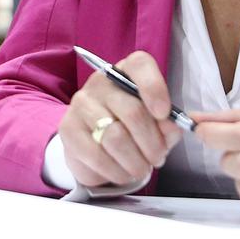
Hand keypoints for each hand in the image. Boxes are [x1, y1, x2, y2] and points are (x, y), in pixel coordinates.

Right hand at [55, 51, 183, 187]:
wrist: (94, 146)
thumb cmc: (131, 130)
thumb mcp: (155, 125)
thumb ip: (167, 125)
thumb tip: (171, 127)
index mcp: (126, 72)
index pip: (140, 65)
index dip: (154, 88)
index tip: (164, 114)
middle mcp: (100, 82)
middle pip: (133, 111)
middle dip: (153, 143)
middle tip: (158, 158)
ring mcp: (81, 104)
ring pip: (116, 137)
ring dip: (136, 161)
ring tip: (141, 169)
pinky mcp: (68, 129)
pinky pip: (97, 156)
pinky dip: (117, 171)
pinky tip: (123, 173)